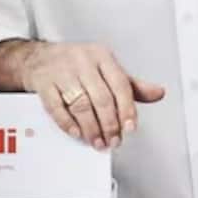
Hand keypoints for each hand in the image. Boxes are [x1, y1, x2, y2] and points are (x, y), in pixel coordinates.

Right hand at [19, 41, 164, 149]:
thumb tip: (158, 93)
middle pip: (101, 98)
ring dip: (91, 128)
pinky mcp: (44, 82)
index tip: (130, 128)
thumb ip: (132, 85)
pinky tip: (76, 132)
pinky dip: (67, 123)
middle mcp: (82, 61)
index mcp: (102, 56)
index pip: (120, 85)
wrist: (39, 58)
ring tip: (97, 141)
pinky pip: (56, 106)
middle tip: (113, 141)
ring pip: (80, 104)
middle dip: (109, 125)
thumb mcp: (107, 69)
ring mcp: (61, 71)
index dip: (127, 109)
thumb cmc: (77, 64)